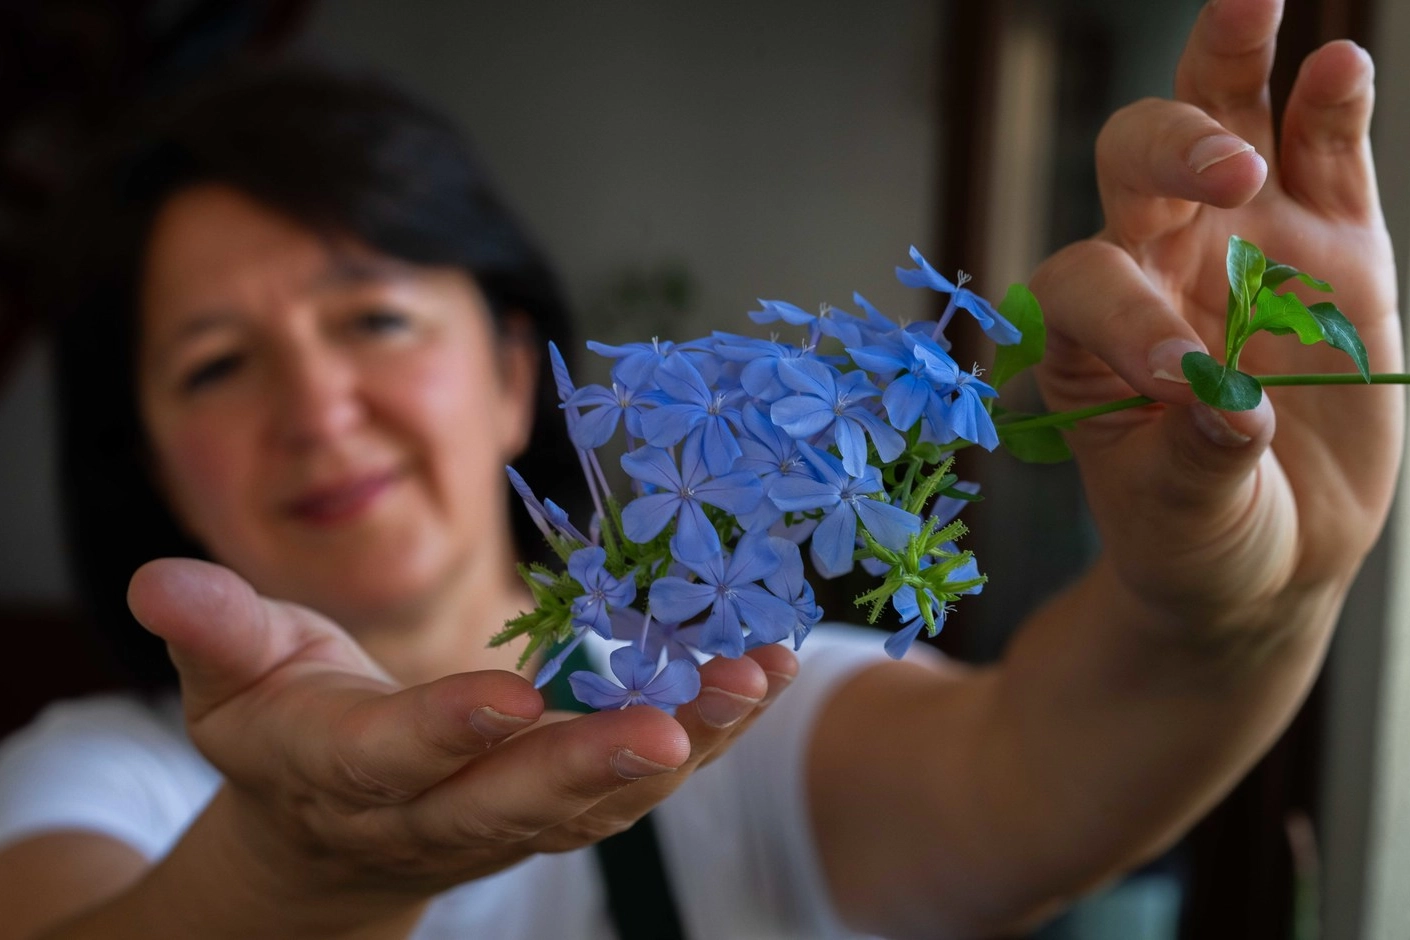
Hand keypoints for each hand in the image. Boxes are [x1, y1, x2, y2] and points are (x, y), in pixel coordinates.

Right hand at [125, 558, 794, 929]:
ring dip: (687, 742)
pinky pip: (641, 775)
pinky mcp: (564, 800)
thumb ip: (215, 630)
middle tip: (677, 722)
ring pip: (600, 796)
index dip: (446, 732)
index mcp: (342, 769)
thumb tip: (159, 580)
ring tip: (755, 678)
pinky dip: (709, 728)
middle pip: (515, 799)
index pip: (392, 759)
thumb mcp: (234, 676)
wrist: (330, 831)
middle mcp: (434, 808)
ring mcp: (509, 814)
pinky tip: (766, 673)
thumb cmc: (282, 725)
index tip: (510, 697)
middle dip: (595, 763)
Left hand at [1030, 0, 1401, 633]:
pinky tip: (1339, 62)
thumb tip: (1228, 406)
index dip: (1126, 314)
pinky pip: (1325, 157)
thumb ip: (1195, 464)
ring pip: (1222, 123)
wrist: (1268, 548)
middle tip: (1227, 172)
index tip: (1184, 374)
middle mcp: (1154, 265)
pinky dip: (1331, 108)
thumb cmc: (1196, 535)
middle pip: (1134, 165)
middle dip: (1171, 147)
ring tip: (1256, 1)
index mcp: (1088, 334)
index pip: (1087, 283)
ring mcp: (1244, 243)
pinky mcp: (1331, 245)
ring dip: (1229, 64)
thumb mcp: (1185, 520)